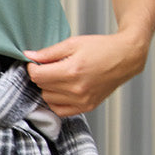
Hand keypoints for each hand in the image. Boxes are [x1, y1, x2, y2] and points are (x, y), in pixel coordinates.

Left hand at [24, 33, 147, 116]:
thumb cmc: (102, 48)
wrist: (125, 58)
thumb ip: (49, 52)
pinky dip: (57, 101)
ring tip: (59, 77)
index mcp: (72, 71)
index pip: (37, 76)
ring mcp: (82, 100)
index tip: (36, 62)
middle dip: (42, 75)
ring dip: (49, 88)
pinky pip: (60, 110)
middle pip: (42, 86)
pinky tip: (62, 90)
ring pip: (48, 99)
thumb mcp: (73, 43)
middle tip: (50, 67)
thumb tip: (29, 55)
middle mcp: (76, 89)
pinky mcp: (87, 107)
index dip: (32, 67)